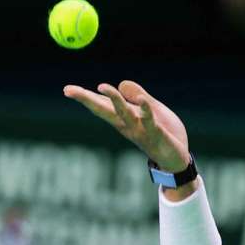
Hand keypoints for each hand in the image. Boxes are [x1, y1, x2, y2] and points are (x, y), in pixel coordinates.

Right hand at [64, 80, 190, 172]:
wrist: (178, 160)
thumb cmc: (164, 134)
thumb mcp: (152, 110)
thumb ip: (138, 97)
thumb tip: (121, 83)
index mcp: (125, 118)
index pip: (103, 105)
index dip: (86, 97)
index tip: (67, 90)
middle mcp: (128, 125)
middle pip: (105, 110)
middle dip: (87, 100)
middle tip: (69, 90)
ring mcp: (141, 130)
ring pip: (124, 114)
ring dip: (114, 100)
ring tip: (102, 86)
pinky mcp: (156, 134)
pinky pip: (149, 121)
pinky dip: (145, 110)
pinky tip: (142, 99)